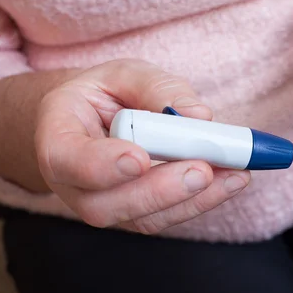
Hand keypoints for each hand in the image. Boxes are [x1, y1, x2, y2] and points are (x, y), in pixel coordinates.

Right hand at [35, 59, 249, 232]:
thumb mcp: (125, 74)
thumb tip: (199, 115)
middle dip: (160, 190)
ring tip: (235, 174)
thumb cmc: (108, 94)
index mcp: (57, 137)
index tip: (139, 159)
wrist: (99, 121)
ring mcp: (105, 205)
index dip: (101, 166)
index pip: (67, 160)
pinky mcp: (136, 214)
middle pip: (106, 204)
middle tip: (202, 170)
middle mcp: (73, 183)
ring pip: (143, 218)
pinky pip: (167, 217)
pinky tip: (231, 180)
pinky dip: (203, 201)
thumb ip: (157, 88)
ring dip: (194, 199)